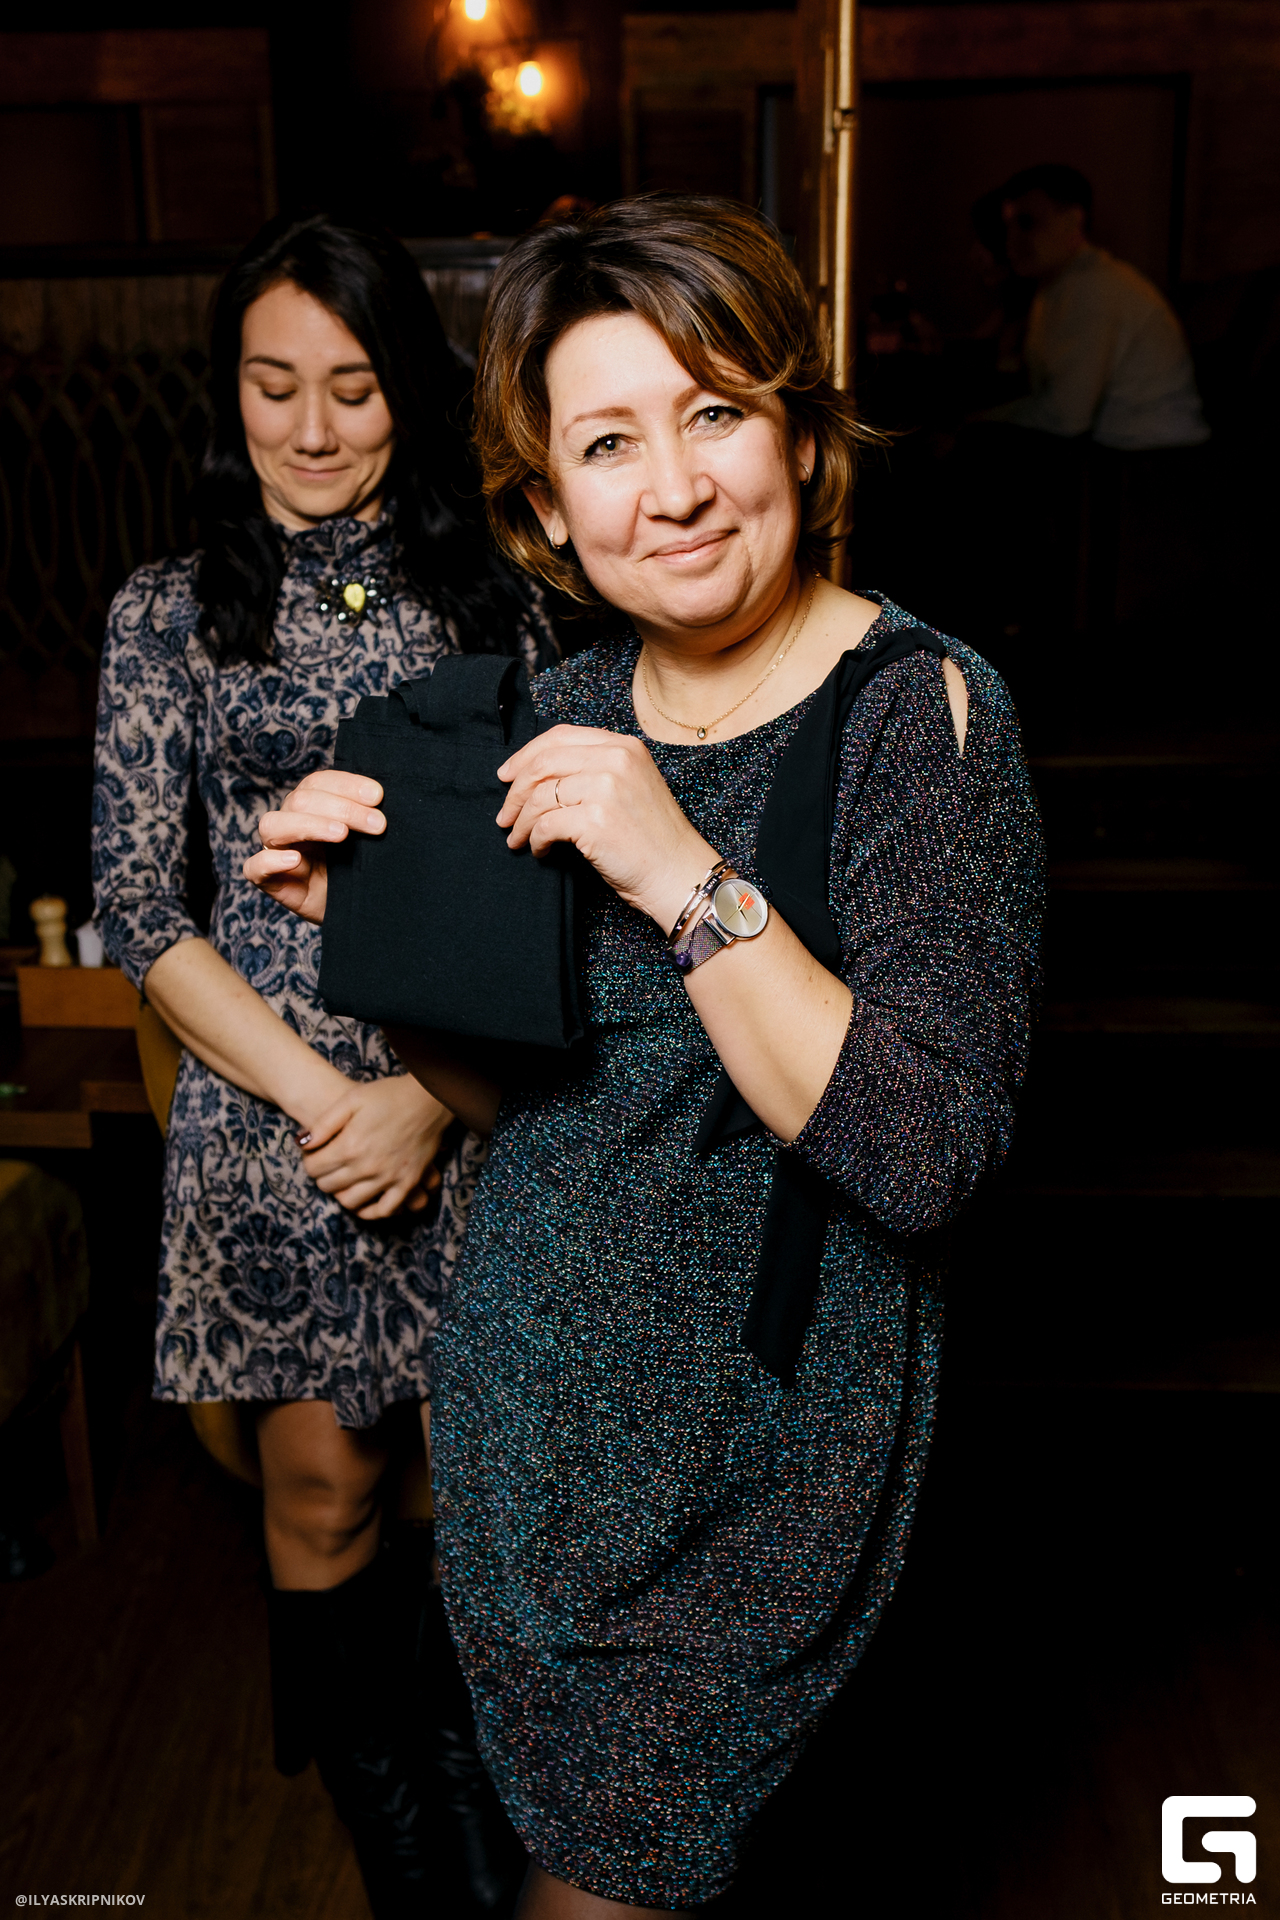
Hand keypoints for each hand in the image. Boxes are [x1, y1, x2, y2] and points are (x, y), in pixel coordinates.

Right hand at [243, 770, 386, 923]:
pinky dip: (270, 861)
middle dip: (343, 808)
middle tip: (377, 824)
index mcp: (313, 806)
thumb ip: (370, 819)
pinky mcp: (270, 881)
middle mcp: (291, 823)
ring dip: (310, 825)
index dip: (347, 785)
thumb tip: (382, 797)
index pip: (319, 782)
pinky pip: (254, 867)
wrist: (356, 912)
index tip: (378, 796)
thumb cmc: (361, 871)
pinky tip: (295, 860)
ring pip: (273, 825)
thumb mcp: (369, 842)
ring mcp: (277, 851)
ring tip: (341, 834)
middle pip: (301, 800)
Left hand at [299, 1074, 452, 1219]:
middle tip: (327, 1165)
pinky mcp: (407, 1183)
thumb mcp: (351, 1100)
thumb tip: (302, 1144)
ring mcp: (389, 1178)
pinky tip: (364, 1202)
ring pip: (351, 1201)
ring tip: (343, 1181)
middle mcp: (367, 1167)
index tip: (314, 1154)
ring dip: (341, 1193)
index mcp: (350, 1145)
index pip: (314, 1168)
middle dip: (322, 1176)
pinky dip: (370, 1211)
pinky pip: (384, 1210)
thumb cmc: (388, 1096)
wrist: (428, 1098)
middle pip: (329, 1186)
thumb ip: (324, 1124)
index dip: (309, 1161)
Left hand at [496, 725, 715, 930]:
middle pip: (543, 763)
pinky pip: (545, 824)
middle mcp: (616, 759)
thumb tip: (534, 776)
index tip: (507, 775)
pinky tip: (540, 851)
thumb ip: (595, 770)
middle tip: (504, 815)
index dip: (526, 755)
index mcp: (624, 746)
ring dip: (521, 821)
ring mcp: (606, 788)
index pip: (560, 737)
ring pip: (540, 795)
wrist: (679, 874)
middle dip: (515, 791)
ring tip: (517, 839)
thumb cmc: (652, 839)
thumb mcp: (630, 787)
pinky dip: (534, 839)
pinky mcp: (596, 820)